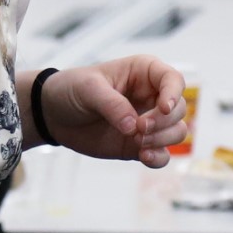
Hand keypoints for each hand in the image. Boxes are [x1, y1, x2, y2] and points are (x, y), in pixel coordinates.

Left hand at [40, 56, 189, 166]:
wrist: (53, 114)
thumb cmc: (72, 89)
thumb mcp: (88, 88)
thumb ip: (112, 104)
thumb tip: (133, 127)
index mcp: (144, 73)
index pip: (173, 79)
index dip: (174, 94)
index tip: (163, 108)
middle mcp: (151, 98)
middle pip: (179, 110)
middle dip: (163, 122)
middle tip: (139, 128)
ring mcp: (147, 123)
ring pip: (177, 132)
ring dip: (163, 140)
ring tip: (139, 142)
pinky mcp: (139, 145)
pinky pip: (162, 154)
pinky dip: (158, 158)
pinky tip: (144, 156)